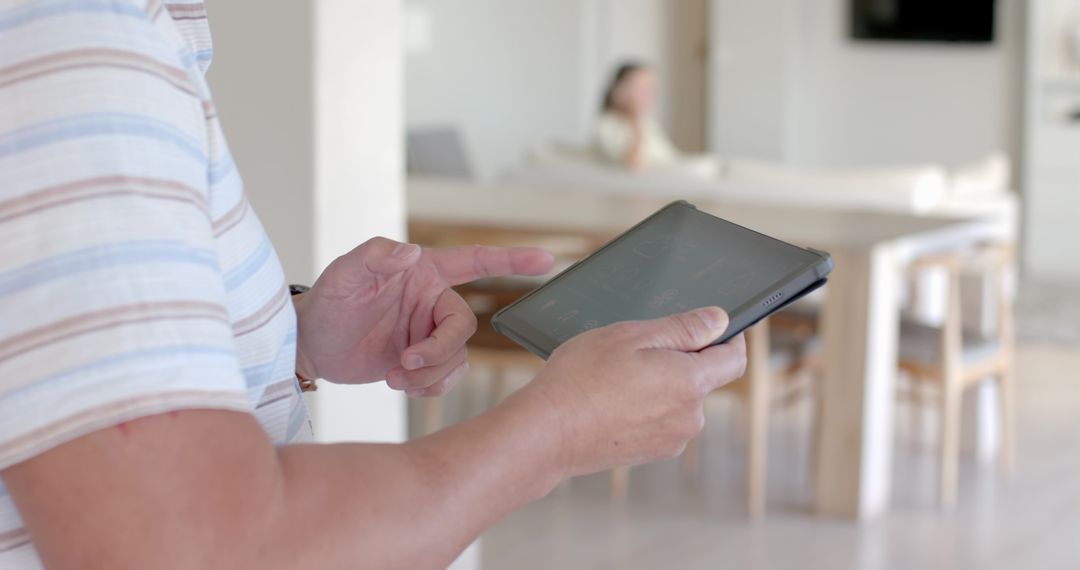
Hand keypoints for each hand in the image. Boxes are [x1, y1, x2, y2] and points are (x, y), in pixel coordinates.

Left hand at [294, 237, 553, 395]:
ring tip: (395, 376)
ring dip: (429, 374)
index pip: (476, 261)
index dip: (512, 261)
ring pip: (455, 359)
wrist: (311, 346)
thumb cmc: (327, 302)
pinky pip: (445, 378)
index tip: (546, 260)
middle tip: (407, 362)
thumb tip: (411, 251)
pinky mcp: (422, 362)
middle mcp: (433, 302)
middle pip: (463, 329)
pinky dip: (428, 387)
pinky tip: (401, 384)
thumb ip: (376, 257)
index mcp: (425, 272)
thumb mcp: (345, 274)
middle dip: (439, 351)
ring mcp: (429, 333)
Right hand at [518, 307, 746, 476]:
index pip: (734, 358)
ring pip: (678, 400)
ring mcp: (671, 440)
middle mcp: (690, 417)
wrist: (547, 432)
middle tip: (637, 348)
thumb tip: (719, 321)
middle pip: (702, 379)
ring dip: (659, 384)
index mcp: (691, 383)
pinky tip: (612, 399)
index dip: (729, 337)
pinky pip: (660, 420)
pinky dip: (644, 406)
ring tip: (616, 377)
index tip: (714, 326)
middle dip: (680, 359)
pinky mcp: (650, 454)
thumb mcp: (631, 336)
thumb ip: (683, 328)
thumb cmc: (582, 378)